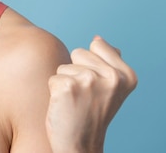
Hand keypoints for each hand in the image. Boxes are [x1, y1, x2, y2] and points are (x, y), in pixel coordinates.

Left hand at [46, 36, 137, 152]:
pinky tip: (65, 105)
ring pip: (64, 65)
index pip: (97, 45)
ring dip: (65, 81)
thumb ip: (108, 61)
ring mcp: (91, 81)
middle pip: (78, 52)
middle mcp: (112, 77)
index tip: (97, 86)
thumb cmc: (91, 113)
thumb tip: (97, 39)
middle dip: (76, 71)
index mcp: (126, 75)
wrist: (80, 144)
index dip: (90, 64)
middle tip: (84, 95)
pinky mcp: (68, 87)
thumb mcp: (109, 87)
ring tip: (75, 101)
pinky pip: (53, 77)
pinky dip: (54, 91)